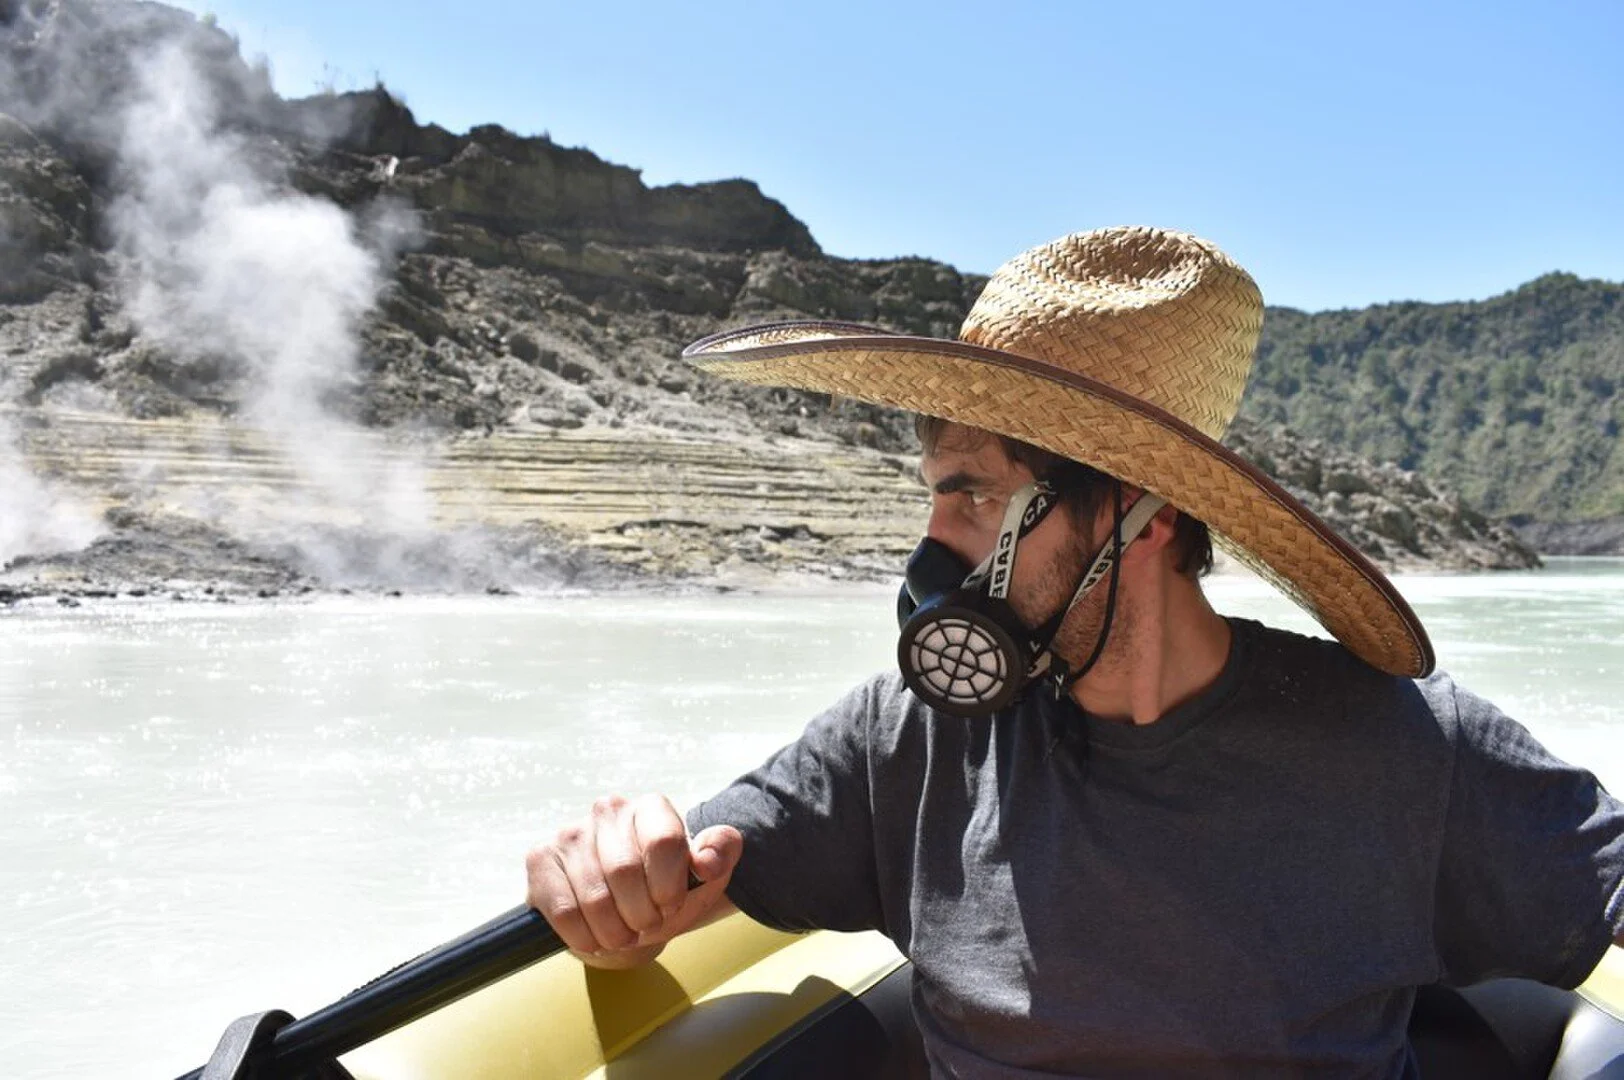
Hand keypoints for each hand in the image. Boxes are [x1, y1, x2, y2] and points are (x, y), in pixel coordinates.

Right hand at [526, 793, 741, 967]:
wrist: (622, 911)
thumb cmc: (664, 891)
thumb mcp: (703, 877)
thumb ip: (721, 855)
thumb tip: (706, 861)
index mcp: (650, 808)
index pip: (663, 842)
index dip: (669, 886)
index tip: (670, 905)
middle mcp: (607, 809)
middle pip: (625, 872)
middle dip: (642, 915)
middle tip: (646, 925)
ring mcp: (570, 833)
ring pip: (593, 897)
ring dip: (614, 932)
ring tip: (623, 934)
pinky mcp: (540, 859)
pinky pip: (563, 910)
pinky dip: (584, 937)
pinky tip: (594, 937)